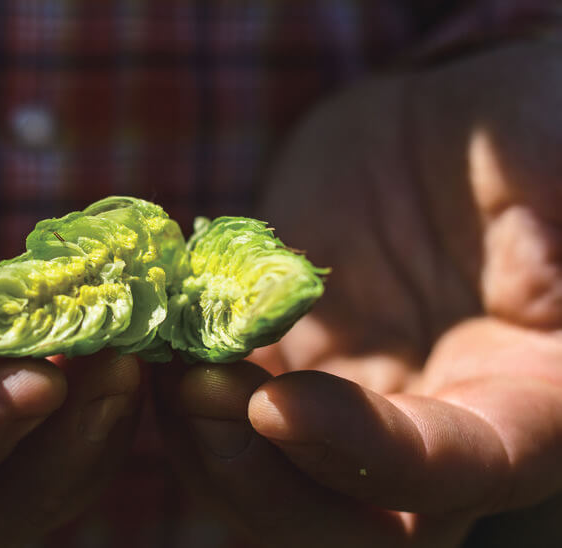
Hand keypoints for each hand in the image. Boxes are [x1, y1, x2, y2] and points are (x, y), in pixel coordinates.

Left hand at [153, 42, 561, 546]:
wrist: (423, 136)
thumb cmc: (507, 128)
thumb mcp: (536, 145)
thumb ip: (543, 197)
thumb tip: (537, 267)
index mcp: (525, 396)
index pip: (459, 466)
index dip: (366, 451)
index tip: (274, 404)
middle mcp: (438, 428)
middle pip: (351, 520)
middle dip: (260, 477)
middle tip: (193, 389)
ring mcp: (353, 411)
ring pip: (272, 487)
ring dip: (203, 443)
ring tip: (159, 359)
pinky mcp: (289, 378)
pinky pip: (227, 426)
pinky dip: (181, 400)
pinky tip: (154, 341)